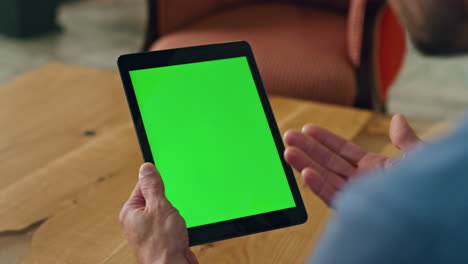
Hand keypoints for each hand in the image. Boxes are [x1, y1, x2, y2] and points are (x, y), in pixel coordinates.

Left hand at [119, 163, 198, 263]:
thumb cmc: (162, 243)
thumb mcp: (159, 206)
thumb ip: (152, 185)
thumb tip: (146, 168)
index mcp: (130, 212)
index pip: (142, 186)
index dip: (156, 183)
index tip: (165, 182)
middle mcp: (136, 222)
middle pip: (155, 199)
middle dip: (168, 202)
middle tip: (171, 210)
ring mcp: (148, 232)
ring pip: (165, 213)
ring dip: (174, 215)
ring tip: (174, 224)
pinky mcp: (160, 240)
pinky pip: (170, 225)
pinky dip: (177, 226)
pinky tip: (179, 232)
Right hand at [283, 114, 420, 205]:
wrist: (434, 213)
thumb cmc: (429, 188)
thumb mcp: (419, 157)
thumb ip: (405, 140)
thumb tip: (398, 119)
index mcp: (375, 168)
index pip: (343, 151)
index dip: (325, 139)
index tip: (308, 128)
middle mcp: (362, 182)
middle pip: (328, 162)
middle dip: (308, 149)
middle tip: (288, 136)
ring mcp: (357, 196)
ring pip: (326, 178)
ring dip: (306, 165)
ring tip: (288, 152)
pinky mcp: (356, 210)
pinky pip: (333, 197)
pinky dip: (319, 187)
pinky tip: (306, 174)